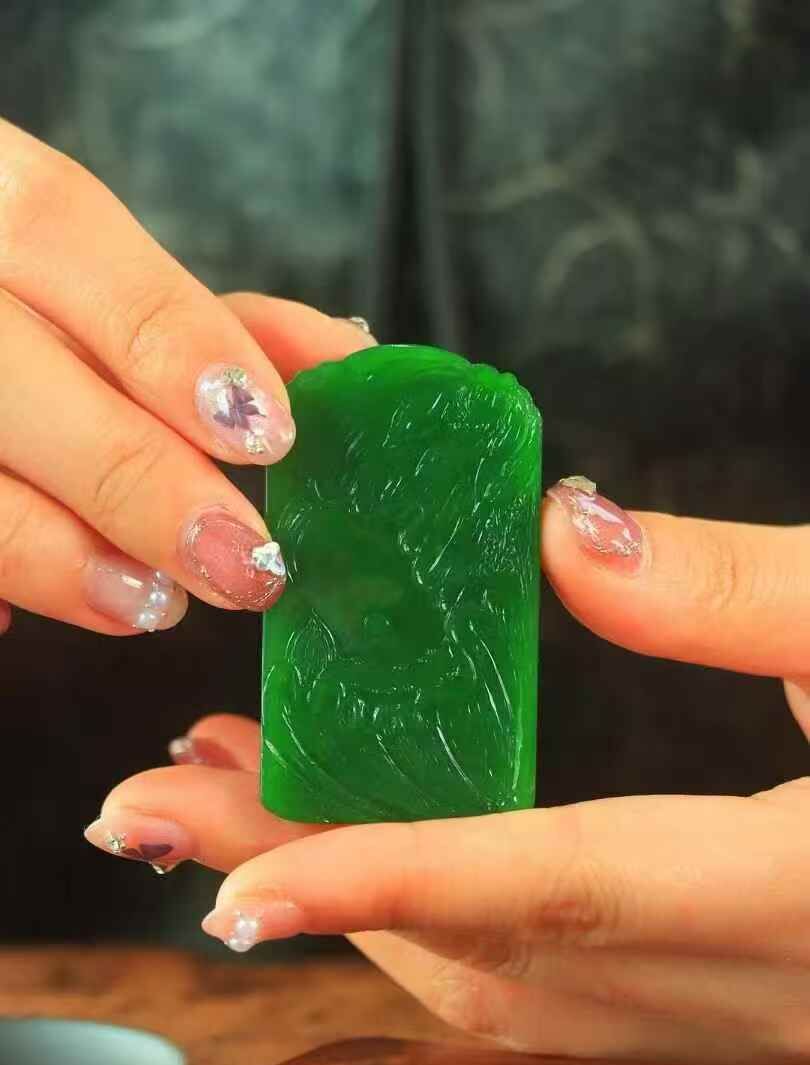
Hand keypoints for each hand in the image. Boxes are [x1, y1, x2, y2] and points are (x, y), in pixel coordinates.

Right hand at [0, 118, 372, 634]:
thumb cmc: (35, 306)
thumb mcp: (115, 290)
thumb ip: (218, 321)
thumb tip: (351, 367)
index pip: (65, 232)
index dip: (169, 337)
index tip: (268, 434)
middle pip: (7, 369)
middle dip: (132, 474)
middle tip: (241, 560)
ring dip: (53, 551)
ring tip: (153, 603)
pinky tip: (38, 613)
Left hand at [93, 484, 808, 1064]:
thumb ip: (747, 592)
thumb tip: (568, 534)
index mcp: (795, 896)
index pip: (555, 889)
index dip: (389, 879)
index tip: (236, 878)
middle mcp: (745, 988)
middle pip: (481, 948)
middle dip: (311, 875)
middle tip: (168, 793)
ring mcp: (726, 1012)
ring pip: (492, 981)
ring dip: (353, 892)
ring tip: (236, 790)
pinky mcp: (715, 995)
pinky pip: (535, 975)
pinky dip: (426, 908)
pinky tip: (373, 830)